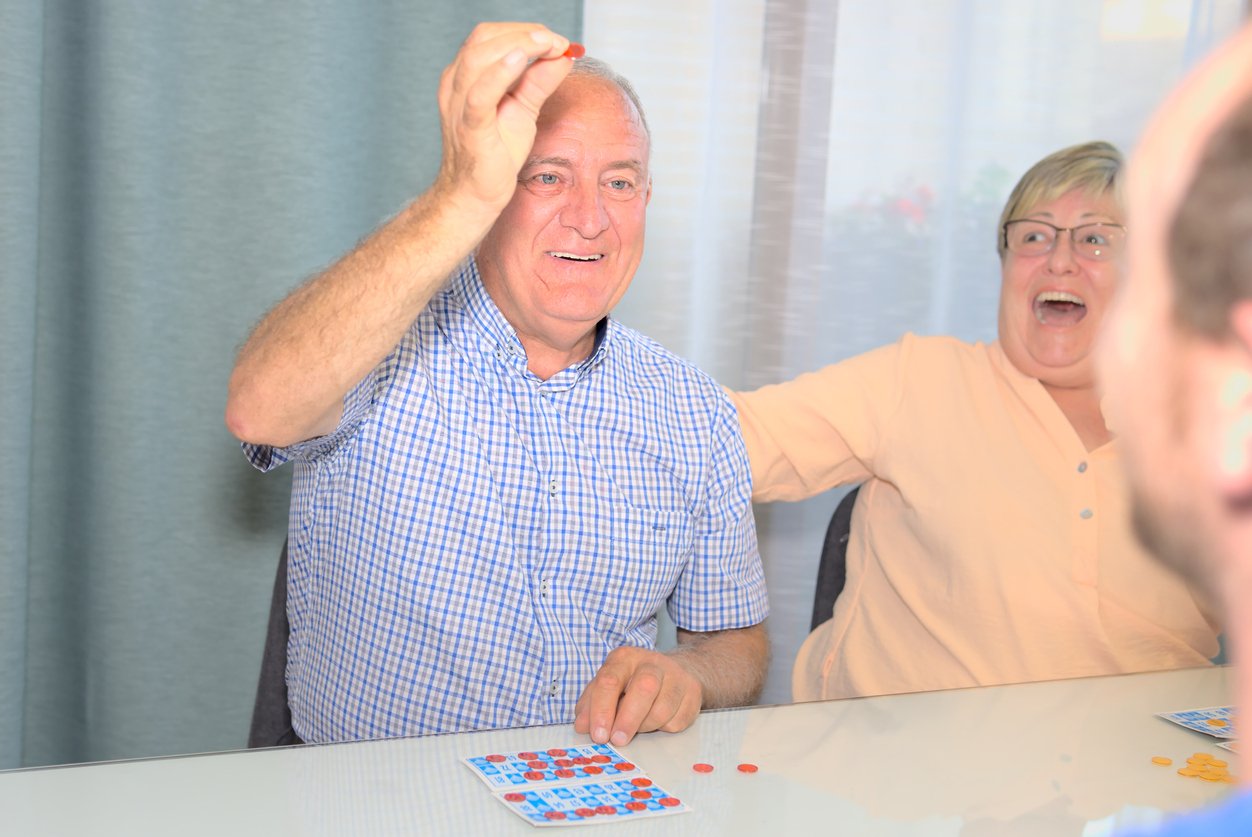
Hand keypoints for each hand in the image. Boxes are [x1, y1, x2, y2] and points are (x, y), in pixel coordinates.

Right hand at [434, 22, 573, 215]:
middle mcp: (456, 85)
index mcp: (465, 76)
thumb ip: (539, 81)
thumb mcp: (524, 109)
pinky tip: (520, 61)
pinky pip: (479, 95)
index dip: (525, 31)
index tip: (557, 40)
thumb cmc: (494, 153)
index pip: (491, 36)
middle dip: (524, 33)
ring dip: (517, 44)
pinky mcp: (469, 129)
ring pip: (479, 57)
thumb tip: (563, 55)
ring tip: (546, 45)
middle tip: (557, 42)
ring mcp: (459, 106)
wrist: (475, 195)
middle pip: (484, 39)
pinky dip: (500, 73)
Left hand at [573, 647, 703, 745]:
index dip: (601, 709)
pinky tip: (657, 722)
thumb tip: (582, 726)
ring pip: (662, 708)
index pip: (609, 680)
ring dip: (645, 727)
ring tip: (637, 728)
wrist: (676, 673)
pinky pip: (677, 721)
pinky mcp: (692, 693)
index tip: (598, 734)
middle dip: (628, 719)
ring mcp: (676, 677)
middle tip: (617, 740)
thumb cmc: (633, 682)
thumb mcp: (608, 686)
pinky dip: (663, 729)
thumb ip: (591, 704)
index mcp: (624, 658)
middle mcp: (651, 663)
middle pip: (643, 688)